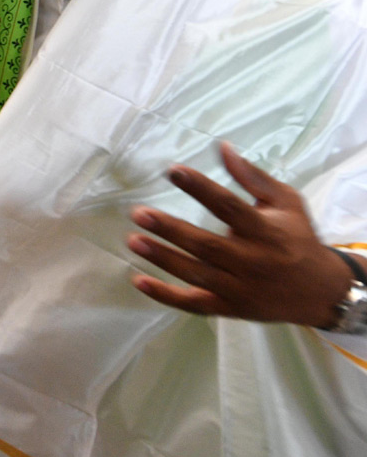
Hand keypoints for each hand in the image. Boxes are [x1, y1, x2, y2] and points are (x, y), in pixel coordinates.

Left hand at [127, 142, 353, 326]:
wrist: (322, 292)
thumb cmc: (298, 238)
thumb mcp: (286, 203)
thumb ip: (252, 177)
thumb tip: (222, 147)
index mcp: (265, 232)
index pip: (229, 207)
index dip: (201, 188)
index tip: (173, 171)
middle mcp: (252, 262)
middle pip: (206, 246)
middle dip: (171, 229)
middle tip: (139, 213)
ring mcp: (240, 289)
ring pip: (196, 275)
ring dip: (163, 258)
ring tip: (133, 239)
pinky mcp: (230, 308)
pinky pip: (194, 304)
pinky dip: (166, 296)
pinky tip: (139, 281)